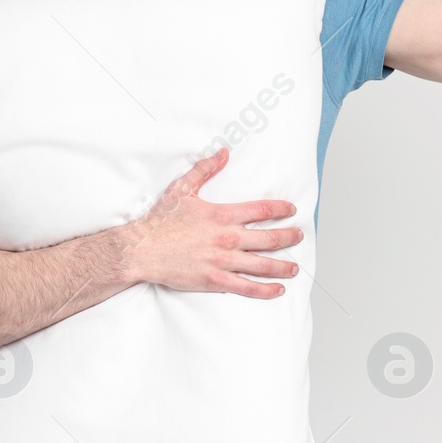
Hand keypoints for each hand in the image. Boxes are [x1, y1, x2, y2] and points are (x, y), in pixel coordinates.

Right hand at [116, 146, 302, 298]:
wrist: (141, 250)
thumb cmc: (160, 220)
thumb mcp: (182, 189)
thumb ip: (205, 169)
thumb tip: (223, 152)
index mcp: (221, 215)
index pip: (261, 210)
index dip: (281, 209)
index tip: (292, 210)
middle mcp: (227, 238)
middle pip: (269, 238)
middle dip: (289, 237)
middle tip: (299, 236)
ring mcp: (222, 261)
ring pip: (263, 265)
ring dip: (283, 267)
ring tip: (295, 268)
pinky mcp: (215, 280)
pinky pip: (247, 287)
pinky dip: (265, 290)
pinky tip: (278, 290)